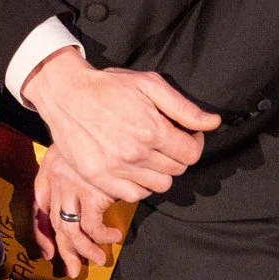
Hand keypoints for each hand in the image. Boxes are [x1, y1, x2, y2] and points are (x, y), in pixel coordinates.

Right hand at [20, 47, 218, 204]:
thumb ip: (184, 107)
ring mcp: (116, 169)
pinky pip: (134, 195)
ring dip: (160, 172)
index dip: (194, 143)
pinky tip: (133, 168)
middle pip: (177, 170)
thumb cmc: (107, 86)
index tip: (185, 135)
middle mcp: (136, 154)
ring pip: (159, 186)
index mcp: (153, 130)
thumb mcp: (148, 84)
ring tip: (149, 155)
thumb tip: (213, 122)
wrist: (65, 94)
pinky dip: (139, 185)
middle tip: (164, 142)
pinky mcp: (99, 178)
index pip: (192, 154)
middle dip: (176, 156)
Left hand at [32, 143, 129, 279]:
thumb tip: (77, 204)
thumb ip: (72, 175)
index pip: (38, 208)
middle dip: (65, 250)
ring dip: (85, 249)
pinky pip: (92, 225)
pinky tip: (114, 236)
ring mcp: (72, 187)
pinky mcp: (92, 191)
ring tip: (99, 259)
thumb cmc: (95, 133)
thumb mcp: (77, 151)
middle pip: (55, 224)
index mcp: (49, 172)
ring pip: (71, 230)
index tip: (49, 253)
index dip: (42, 234)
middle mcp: (56, 181)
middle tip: (73, 269)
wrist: (103, 115)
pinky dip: (102, 236)